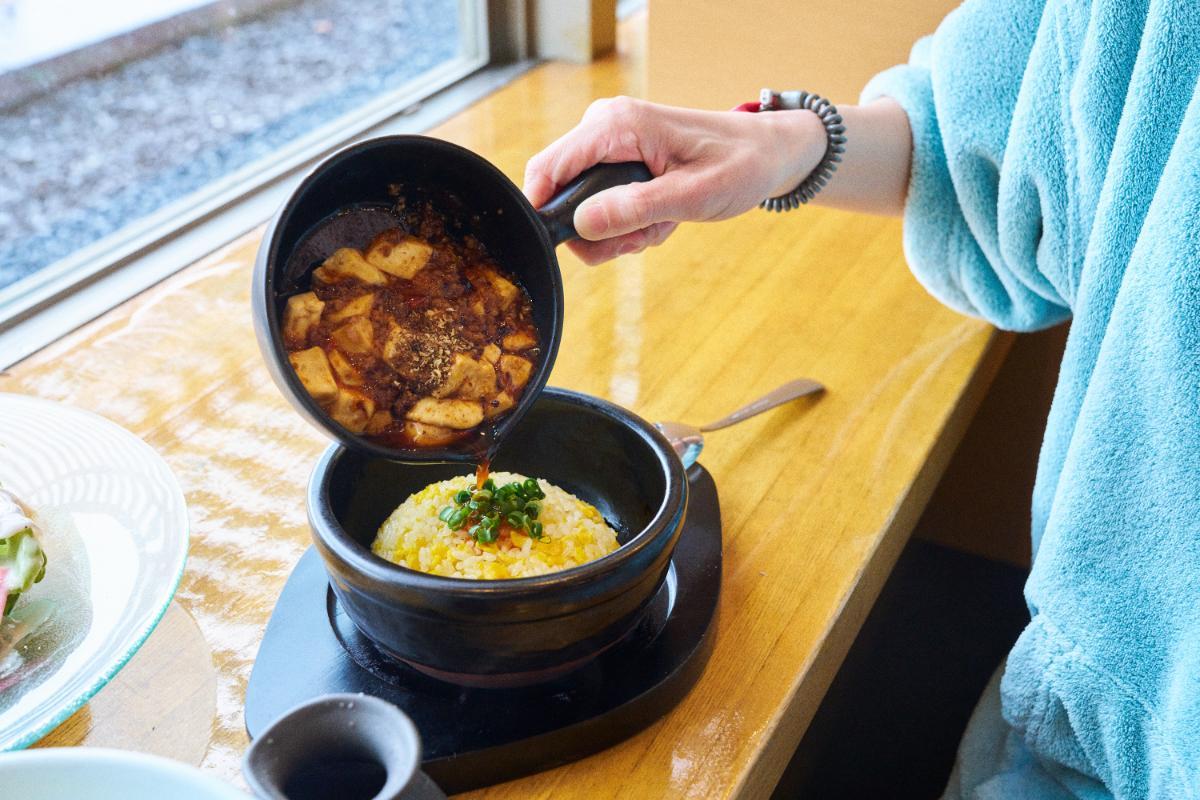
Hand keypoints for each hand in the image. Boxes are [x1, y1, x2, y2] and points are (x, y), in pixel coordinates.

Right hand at [523, 96, 825, 263]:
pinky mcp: (613, 160)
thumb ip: (634, 209)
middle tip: (647, 235)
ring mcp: (606, 144)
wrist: (766, 153)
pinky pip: (599, 206)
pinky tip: (661, 218)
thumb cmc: (739, 165)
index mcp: (617, 125)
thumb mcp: (693, 196)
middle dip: (601, 231)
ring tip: (661, 224)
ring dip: (620, 231)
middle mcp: (602, 127)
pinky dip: (629, 224)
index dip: (548, 215)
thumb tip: (580, 224)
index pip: (547, 169)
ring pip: (582, 210)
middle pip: (561, 196)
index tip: (586, 245)